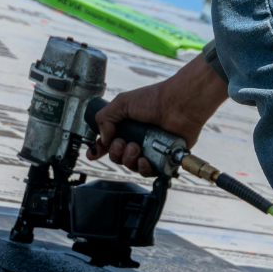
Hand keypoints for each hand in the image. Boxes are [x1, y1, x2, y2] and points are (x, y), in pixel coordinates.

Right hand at [85, 52, 229, 175]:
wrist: (178, 104)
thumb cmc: (155, 99)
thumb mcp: (122, 103)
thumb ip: (104, 119)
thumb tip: (103, 139)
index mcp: (126, 126)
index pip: (108, 142)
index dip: (99, 149)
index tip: (94, 153)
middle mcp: (137, 138)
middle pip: (117, 156)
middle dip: (116, 152)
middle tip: (122, 143)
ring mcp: (149, 149)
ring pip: (131, 165)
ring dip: (128, 159)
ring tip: (135, 148)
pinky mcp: (162, 158)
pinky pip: (148, 172)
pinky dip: (144, 168)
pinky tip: (144, 160)